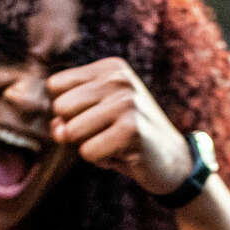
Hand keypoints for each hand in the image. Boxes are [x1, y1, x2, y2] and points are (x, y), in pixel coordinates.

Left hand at [47, 59, 191, 196]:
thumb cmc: (127, 139)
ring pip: (71, 131)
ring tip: (115, 144)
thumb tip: (59, 131)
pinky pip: (88, 151)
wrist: (173, 161)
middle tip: (108, 133)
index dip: (69, 111)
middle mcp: (119, 78)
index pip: (56, 86)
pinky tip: (124, 155)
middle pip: (61, 108)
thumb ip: (66, 119)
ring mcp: (127, 102)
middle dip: (76, 129)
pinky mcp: (131, 129)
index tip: (98, 117)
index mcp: (110, 68)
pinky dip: (101, 161)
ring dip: (89, 146)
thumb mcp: (95, 119)